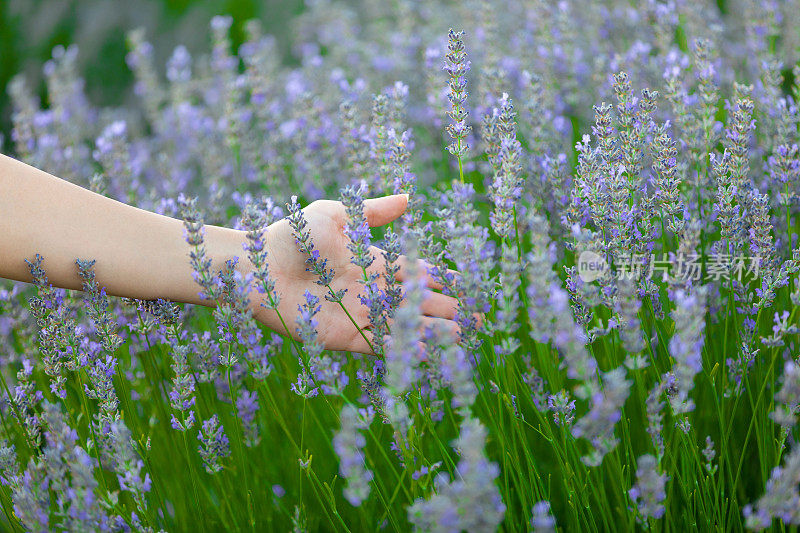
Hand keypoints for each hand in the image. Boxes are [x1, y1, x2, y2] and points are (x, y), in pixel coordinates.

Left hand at [249, 194, 458, 353]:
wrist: (255, 267)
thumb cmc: (291, 235)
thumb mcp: (335, 214)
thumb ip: (373, 212)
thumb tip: (409, 198)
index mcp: (371, 262)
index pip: (415, 273)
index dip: (442, 279)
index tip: (468, 284)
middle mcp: (370, 291)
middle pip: (417, 302)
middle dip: (449, 309)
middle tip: (480, 317)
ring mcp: (359, 315)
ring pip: (406, 326)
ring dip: (435, 331)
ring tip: (465, 336)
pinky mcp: (344, 337)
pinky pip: (382, 344)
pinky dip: (406, 348)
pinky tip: (431, 350)